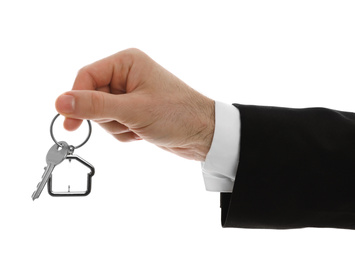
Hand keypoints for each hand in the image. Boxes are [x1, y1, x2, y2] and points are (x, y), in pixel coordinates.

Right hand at [55, 48, 214, 160]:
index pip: (86, 77)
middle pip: (93, 98)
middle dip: (107, 117)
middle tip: (128, 121)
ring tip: (140, 126)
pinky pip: (114, 125)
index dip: (76, 99)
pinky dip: (125, 133)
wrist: (203, 135)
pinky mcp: (134, 112)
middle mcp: (126, 76)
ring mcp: (130, 95)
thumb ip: (95, 106)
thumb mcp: (133, 110)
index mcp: (126, 63)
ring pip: (102, 115)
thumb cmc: (177, 115)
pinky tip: (143, 132)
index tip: (70, 122)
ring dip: (118, 127)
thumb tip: (61, 101)